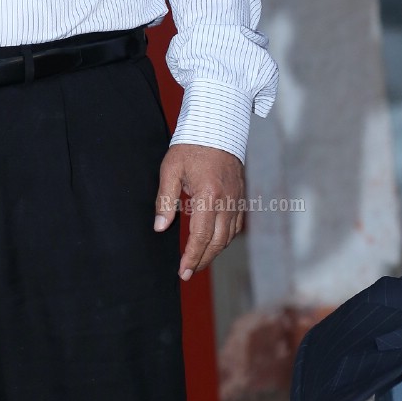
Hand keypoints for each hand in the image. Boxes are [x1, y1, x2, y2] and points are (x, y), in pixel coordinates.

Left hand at [154, 144, 244, 280]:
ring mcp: (237, 199)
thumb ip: (165, 200)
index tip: (183, 271)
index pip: (201, 235)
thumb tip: (160, 227)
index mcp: (208, 195)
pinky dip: (225, 238)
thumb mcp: (170, 170)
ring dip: (214, 252)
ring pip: (229, 236)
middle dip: (203, 260)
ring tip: (198, 261)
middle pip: (218, 241)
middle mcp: (227, 200)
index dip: (192, 256)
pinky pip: (236, 225)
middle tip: (188, 272)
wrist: (217, 128)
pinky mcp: (241, 197)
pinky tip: (213, 243)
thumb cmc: (190, 148)